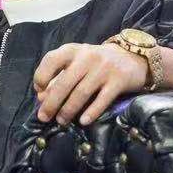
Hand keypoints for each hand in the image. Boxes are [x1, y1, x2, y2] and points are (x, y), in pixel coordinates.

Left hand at [32, 42, 147, 125]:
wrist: (133, 57)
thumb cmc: (97, 63)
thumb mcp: (77, 64)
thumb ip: (59, 78)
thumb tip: (42, 98)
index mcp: (73, 50)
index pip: (51, 60)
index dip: (41, 76)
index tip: (39, 92)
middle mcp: (87, 57)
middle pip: (65, 82)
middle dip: (52, 102)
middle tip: (44, 117)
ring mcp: (104, 68)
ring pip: (81, 92)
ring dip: (68, 110)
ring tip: (62, 121)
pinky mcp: (119, 80)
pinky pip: (102, 99)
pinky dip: (91, 112)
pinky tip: (83, 121)